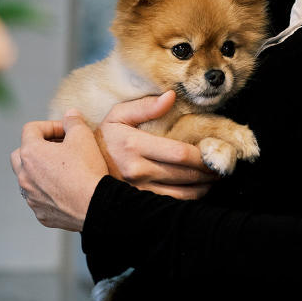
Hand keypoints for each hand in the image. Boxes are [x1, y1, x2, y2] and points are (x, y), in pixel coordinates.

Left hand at [10, 112, 106, 230]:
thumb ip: (73, 121)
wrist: (95, 206)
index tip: (66, 131)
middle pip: (21, 154)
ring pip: (28, 179)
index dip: (50, 125)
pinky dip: (48, 192)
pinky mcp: (40, 213)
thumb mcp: (83, 137)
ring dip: (40, 171)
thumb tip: (70, 114)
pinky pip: (39, 198)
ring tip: (62, 170)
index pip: (31, 129)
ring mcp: (30, 197)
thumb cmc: (87, 170)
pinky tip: (66, 191)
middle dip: (37, 148)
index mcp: (30, 153)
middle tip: (58, 149)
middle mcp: (24, 176)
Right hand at [95, 92, 215, 200]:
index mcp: (134, 145)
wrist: (79, 167)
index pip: (179, 153)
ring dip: (203, 188)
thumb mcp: (118, 115)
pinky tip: (196, 190)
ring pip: (181, 194)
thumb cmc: (103, 138)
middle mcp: (137, 170)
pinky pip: (170, 204)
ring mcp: (137, 189)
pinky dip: (189, 199)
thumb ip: (145, 105)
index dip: (203, 156)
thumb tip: (171, 96)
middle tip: (221, 167)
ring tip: (213, 179)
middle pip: (185, 174)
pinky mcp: (137, 202)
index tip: (215, 152)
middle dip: (208, 171)